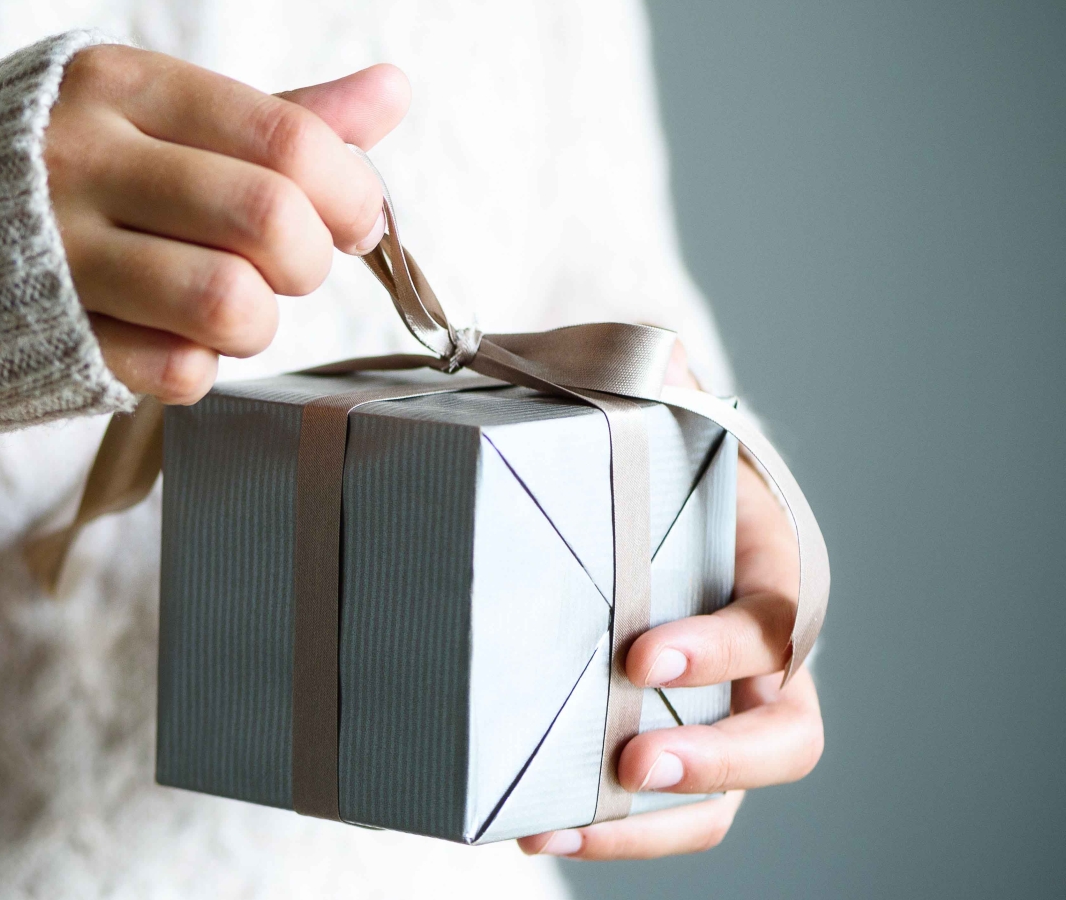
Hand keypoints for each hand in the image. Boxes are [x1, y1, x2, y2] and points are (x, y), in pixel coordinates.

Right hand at [47, 46, 410, 402]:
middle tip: (288, 270)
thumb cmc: (42, 179)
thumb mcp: (141, 119)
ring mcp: (58, 256)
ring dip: (258, 324)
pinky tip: (166, 340)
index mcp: (120, 89)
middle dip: (310, 261)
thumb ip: (269, 116)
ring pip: (228, 302)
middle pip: (268, 218)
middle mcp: (84, 162)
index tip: (352, 220)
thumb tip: (390, 91)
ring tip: (231, 313)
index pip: (283, 138)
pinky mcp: (47, 341)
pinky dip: (196, 367)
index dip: (349, 192)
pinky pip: (174, 371)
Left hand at [519, 349, 825, 858]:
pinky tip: (532, 826)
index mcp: (768, 566)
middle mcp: (757, 655)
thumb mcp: (641, 400)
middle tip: (636, 757)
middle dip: (721, 756)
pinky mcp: (658, 742)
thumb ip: (648, 374)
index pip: (779, 618)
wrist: (599, 491)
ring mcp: (713, 712)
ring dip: (656, 823)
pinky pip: (655, 813)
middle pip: (786, 733)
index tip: (641, 653)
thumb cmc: (633, 444)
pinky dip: (606, 830)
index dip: (726, 647)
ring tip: (566, 822)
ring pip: (725, 797)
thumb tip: (663, 350)